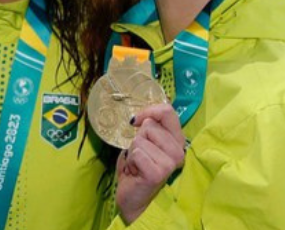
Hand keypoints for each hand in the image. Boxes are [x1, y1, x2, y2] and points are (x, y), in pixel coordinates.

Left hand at [115, 103, 185, 223]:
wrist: (134, 197)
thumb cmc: (138, 168)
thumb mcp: (144, 142)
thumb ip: (148, 128)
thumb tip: (141, 118)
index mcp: (177, 141)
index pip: (168, 112)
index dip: (149, 111)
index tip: (136, 121)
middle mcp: (179, 152)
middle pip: (150, 126)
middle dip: (137, 139)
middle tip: (140, 156)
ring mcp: (170, 163)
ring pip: (140, 140)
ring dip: (132, 152)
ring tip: (137, 165)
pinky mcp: (158, 173)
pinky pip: (136, 154)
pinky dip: (130, 162)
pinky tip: (136, 172)